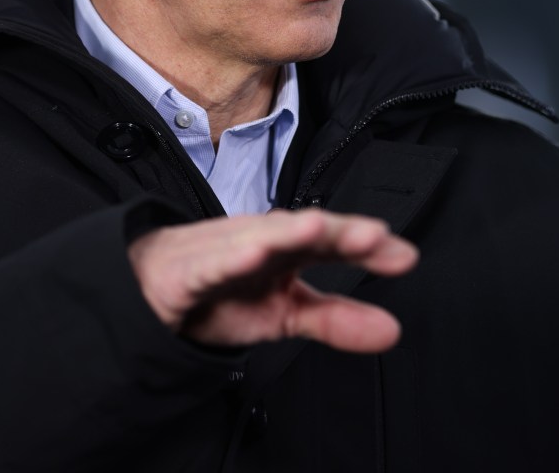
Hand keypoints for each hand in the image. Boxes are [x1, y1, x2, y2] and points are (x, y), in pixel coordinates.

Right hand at [127, 209, 417, 351]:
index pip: (336, 243)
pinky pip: (214, 261)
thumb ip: (338, 319)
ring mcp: (229, 249)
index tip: (404, 256)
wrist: (154, 287)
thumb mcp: (287, 313)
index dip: (368, 246)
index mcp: (291, 249)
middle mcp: (265, 240)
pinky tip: (254, 253)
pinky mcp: (193, 267)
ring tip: (318, 228)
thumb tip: (393, 331)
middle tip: (373, 236)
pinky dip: (233, 256)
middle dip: (339, 230)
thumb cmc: (224, 292)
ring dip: (289, 231)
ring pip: (262, 235)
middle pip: (306, 230)